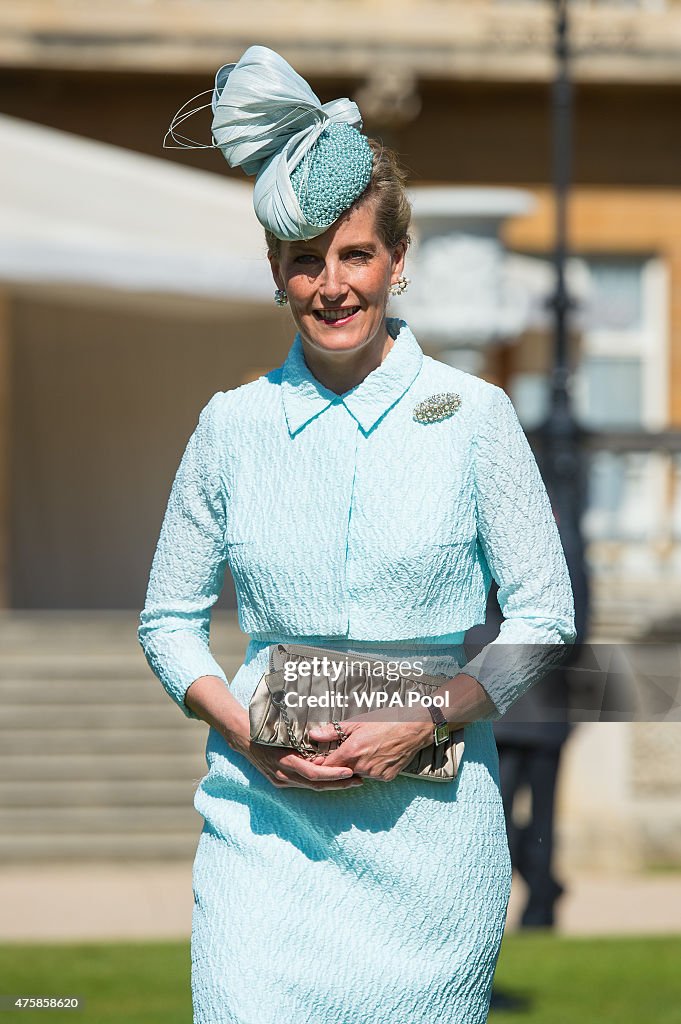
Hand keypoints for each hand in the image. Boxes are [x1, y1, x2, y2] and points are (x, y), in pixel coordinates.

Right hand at [230, 725, 363, 790]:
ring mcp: (280, 780)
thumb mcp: (284, 730)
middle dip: (338, 784)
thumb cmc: (266, 728)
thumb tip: (323, 735)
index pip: (313, 773)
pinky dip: (319, 782)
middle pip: (315, 784)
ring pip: (311, 786)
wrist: (243, 737)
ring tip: (351, 780)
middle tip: (359, 780)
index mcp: (285, 762)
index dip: (332, 774)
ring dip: (332, 785)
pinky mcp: (280, 782)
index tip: (349, 771)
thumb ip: (302, 736)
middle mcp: (283, 775)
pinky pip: (303, 784)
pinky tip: (333, 779)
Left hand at [307, 711, 438, 782]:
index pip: (328, 766)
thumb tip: (313, 735)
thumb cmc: (386, 720)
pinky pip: (372, 775)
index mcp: (352, 751)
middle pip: (342, 771)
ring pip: (357, 773)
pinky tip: (377, 754)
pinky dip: (371, 768)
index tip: (319, 758)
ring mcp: (375, 774)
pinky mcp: (386, 777)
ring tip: (365, 749)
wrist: (413, 727)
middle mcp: (362, 766)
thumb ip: (333, 731)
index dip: (322, 763)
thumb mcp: (357, 721)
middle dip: (340, 763)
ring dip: (356, 765)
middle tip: (345, 750)